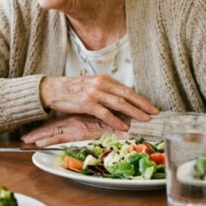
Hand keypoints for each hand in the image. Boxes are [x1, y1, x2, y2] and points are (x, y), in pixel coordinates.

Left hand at [20, 115, 126, 146]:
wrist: (130, 122)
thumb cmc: (118, 123)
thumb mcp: (104, 124)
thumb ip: (96, 126)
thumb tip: (91, 131)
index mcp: (80, 119)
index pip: (60, 123)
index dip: (46, 129)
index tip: (34, 133)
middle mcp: (77, 121)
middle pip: (53, 126)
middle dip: (38, 132)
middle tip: (24, 137)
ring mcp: (77, 126)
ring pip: (54, 131)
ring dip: (39, 135)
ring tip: (26, 140)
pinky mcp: (81, 132)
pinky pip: (62, 137)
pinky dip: (49, 140)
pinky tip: (39, 144)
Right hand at [39, 75, 158, 132]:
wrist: (51, 89)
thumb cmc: (70, 90)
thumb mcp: (90, 86)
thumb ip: (105, 93)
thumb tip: (120, 104)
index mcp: (104, 78)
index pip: (126, 89)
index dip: (140, 99)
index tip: (150, 106)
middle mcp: (101, 83)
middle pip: (127, 94)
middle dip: (142, 105)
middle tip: (154, 113)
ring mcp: (94, 93)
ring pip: (119, 103)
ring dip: (134, 112)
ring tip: (144, 119)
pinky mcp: (86, 103)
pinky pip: (105, 113)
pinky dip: (116, 120)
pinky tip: (124, 126)